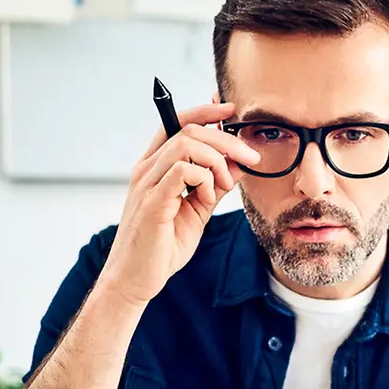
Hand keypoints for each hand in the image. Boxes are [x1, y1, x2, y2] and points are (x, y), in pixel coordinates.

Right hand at [99, 102, 261, 307]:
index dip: (205, 112)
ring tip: (226, 186)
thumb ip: (214, 185)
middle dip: (226, 139)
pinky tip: (208, 199)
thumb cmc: (163, 245)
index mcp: (154, 166)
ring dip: (217, 161)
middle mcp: (147, 169)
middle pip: (189, 130)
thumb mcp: (197, 210)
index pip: (177, 123)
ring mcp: (147, 183)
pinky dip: (205, 180)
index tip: (230, 110)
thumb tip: (238, 163)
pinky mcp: (153, 201)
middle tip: (250, 157)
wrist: (138, 278)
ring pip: (187, 145)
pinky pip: (183, 171)